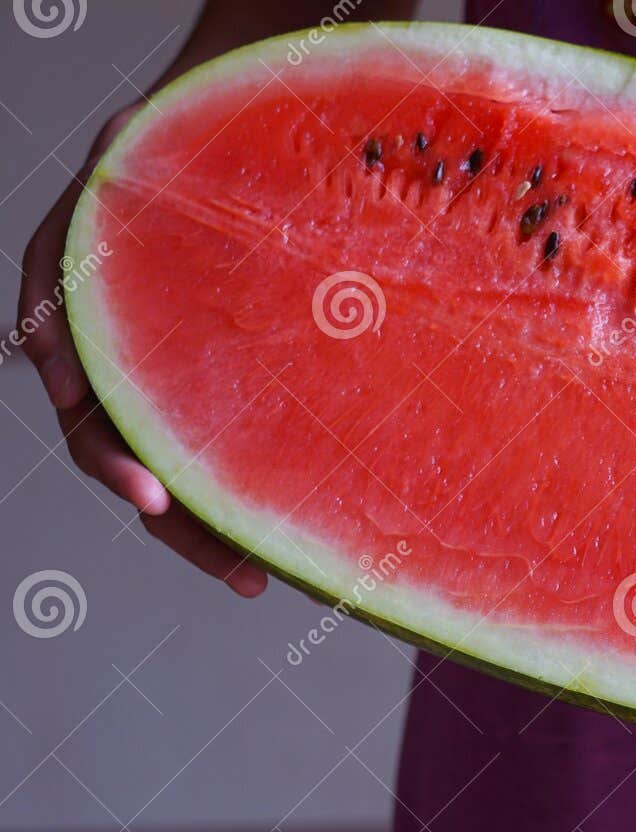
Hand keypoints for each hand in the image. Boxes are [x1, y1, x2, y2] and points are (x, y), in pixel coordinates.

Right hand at [16, 104, 267, 596]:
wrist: (214, 134)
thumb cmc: (156, 155)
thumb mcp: (106, 183)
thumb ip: (59, 265)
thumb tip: (28, 353)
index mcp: (91, 338)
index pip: (95, 426)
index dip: (119, 467)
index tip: (154, 500)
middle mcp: (129, 371)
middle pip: (149, 474)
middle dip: (188, 529)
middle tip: (241, 573)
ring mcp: (173, 378)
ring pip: (188, 471)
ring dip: (221, 529)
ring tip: (265, 574)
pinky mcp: (226, 377)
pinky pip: (233, 440)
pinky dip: (250, 486)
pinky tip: (287, 529)